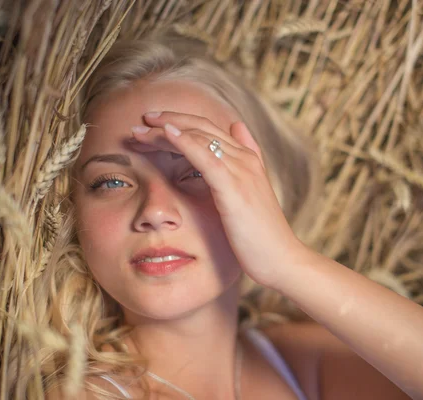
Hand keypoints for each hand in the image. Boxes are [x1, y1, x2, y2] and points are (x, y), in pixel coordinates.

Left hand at [130, 111, 308, 287]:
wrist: (282, 260)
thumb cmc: (262, 235)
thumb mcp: (252, 193)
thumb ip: (247, 159)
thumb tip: (237, 125)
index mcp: (247, 159)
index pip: (208, 130)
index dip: (180, 122)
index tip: (152, 124)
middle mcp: (245, 159)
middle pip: (201, 127)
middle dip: (168, 120)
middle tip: (141, 120)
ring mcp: (241, 171)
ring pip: (199, 137)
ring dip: (166, 130)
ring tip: (140, 129)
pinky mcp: (234, 187)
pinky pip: (206, 157)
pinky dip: (185, 141)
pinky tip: (166, 134)